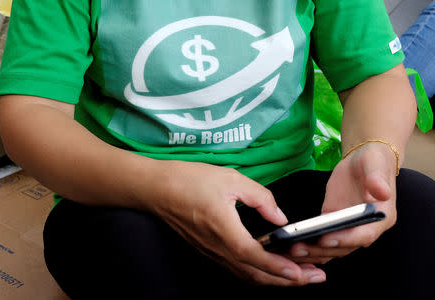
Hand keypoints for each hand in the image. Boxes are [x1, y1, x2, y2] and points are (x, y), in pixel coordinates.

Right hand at [148, 160, 326, 285]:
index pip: (256, 256)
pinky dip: (257, 273)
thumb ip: (260, 197)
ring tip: (298, 276)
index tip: (302, 273)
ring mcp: (211, 252)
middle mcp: (218, 248)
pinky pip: (235, 269)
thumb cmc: (190, 180)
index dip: (280, 267)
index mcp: (224, 230)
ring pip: (246, 275)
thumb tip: (280, 217)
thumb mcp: (230, 179)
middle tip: (314, 278)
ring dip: (274, 279)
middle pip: (255, 274)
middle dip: (287, 280)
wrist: (157, 189)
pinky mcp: (207, 250)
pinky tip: (268, 269)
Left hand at [288, 142, 396, 263]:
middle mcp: (366, 230)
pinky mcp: (335, 227)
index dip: (345, 239)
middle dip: (320, 250)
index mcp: (380, 218)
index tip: (324, 239)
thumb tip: (382, 192)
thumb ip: (377, 179)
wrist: (364, 163)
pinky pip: (322, 243)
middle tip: (296, 247)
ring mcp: (349, 231)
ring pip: (331, 250)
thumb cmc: (373, 162)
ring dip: (311, 253)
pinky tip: (289, 248)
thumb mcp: (375, 164)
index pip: (364, 235)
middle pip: (344, 248)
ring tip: (288, 250)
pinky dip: (308, 247)